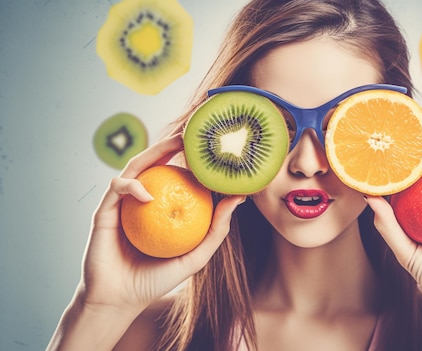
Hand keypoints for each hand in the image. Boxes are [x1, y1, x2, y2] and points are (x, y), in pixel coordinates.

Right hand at [79, 134, 244, 311]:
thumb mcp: (196, 256)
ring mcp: (122, 204)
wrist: (119, 301)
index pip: (178, 176)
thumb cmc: (157, 280)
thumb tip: (238, 197)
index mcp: (161, 208)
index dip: (193, 160)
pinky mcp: (104, 211)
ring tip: (175, 144)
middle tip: (194, 132)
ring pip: (135, 167)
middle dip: (173, 144)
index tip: (212, 148)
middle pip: (156, 163)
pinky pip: (117, 189)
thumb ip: (217, 229)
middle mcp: (141, 200)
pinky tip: (147, 191)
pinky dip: (132, 186)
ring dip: (154, 151)